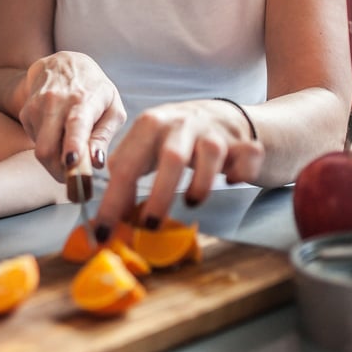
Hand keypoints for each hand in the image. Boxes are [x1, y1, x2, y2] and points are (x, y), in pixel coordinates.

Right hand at [18, 51, 125, 181]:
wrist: (63, 63)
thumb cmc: (94, 89)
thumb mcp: (112, 108)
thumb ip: (104, 136)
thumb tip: (96, 163)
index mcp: (83, 100)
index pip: (76, 124)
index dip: (73, 145)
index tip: (72, 163)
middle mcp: (56, 102)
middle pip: (47, 148)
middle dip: (60, 172)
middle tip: (75, 179)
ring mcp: (37, 107)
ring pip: (40, 151)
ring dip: (55, 161)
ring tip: (70, 151)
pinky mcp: (25, 113)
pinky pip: (35, 143)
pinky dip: (48, 147)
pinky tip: (58, 133)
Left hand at [94, 99, 264, 228]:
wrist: (230, 118)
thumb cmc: (180, 138)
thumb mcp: (148, 146)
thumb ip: (128, 173)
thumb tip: (111, 215)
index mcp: (150, 125)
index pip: (126, 166)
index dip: (112, 202)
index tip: (104, 233)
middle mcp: (181, 123)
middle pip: (170, 158)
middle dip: (159, 196)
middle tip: (151, 226)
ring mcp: (215, 131)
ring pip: (210, 154)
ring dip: (201, 184)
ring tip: (192, 202)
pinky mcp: (244, 141)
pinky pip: (247, 157)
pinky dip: (241, 173)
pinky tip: (232, 180)